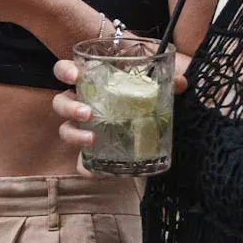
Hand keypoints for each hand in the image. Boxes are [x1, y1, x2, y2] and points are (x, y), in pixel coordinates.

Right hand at [51, 58, 187, 176]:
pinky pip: (82, 163)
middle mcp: (84, 103)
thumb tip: (181, 82)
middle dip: (69, 107)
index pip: (66, 71)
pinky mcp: (94, 153)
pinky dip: (84, 168)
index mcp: (92, 81)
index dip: (65, 71)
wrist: (154, 121)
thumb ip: (167, 78)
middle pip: (61, 102)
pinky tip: (93, 172)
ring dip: (74, 135)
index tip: (76, 76)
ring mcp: (86, 129)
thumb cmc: (145, 93)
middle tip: (88, 114)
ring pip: (66, 131)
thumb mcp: (157, 82)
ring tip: (92, 139)